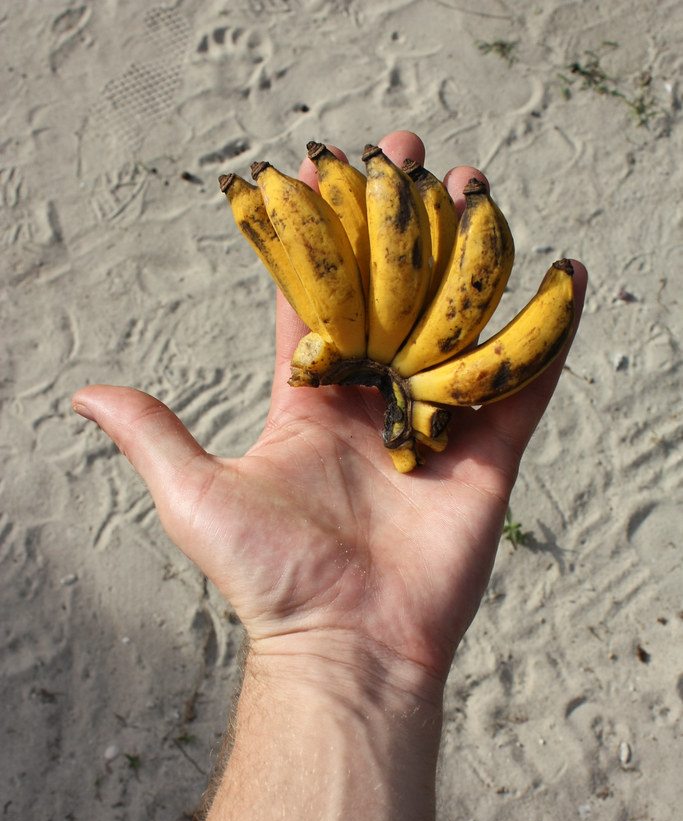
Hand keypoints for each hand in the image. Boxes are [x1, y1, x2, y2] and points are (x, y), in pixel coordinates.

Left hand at [72, 130, 585, 703]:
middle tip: (409, 158)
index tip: (325, 170)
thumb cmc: (269, 577)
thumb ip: (151, 435)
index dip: (321, 238)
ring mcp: (434, 425)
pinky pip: (524, 383)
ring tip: (477, 188)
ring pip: (458, 323)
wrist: (348, 644)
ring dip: (470, 257)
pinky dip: (549, 333)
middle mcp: (373, 404)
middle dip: (402, 226)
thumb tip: (81, 392)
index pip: (316, 299)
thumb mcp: (195, 496)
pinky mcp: (488, 455)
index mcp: (310, 402)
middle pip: (394, 296)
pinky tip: (567, 276)